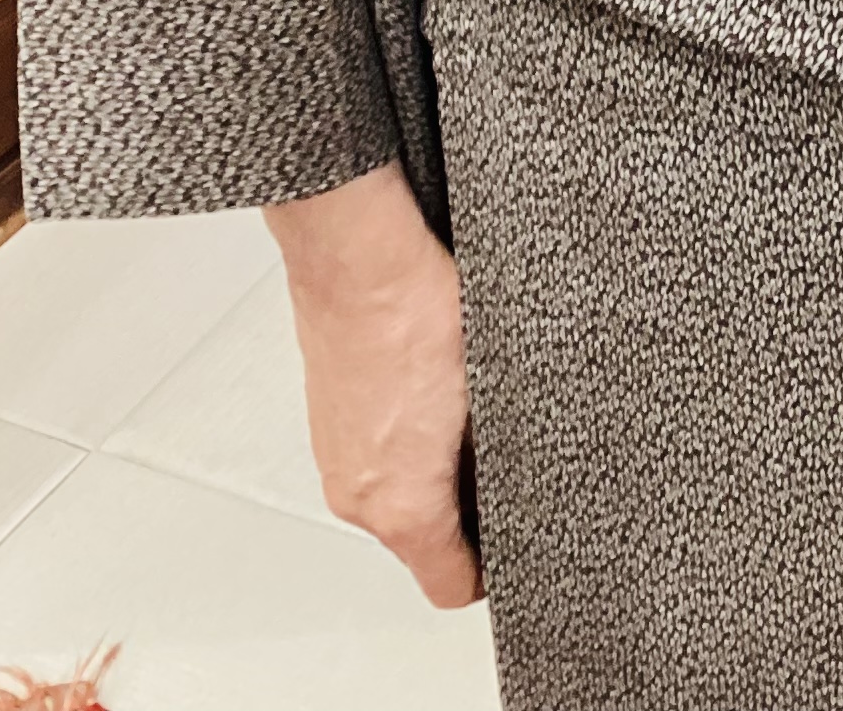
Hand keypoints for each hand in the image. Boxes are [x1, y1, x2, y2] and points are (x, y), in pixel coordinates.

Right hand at [266, 161, 481, 606]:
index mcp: (402, 504)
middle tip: (498, 457)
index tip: (512, 545)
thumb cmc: (417, 307)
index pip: (450, 586)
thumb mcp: (491, 388)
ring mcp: (336, 458)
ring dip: (431, 470)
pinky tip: (427, 388)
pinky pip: (372, 455)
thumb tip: (515, 469)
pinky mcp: (326, 422)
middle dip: (464, 510)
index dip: (491, 571)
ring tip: (462, 411)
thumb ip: (498, 451)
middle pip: (422, 542)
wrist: (356, 256)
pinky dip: (402, 438)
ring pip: (396, 495)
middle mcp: (357, 494)